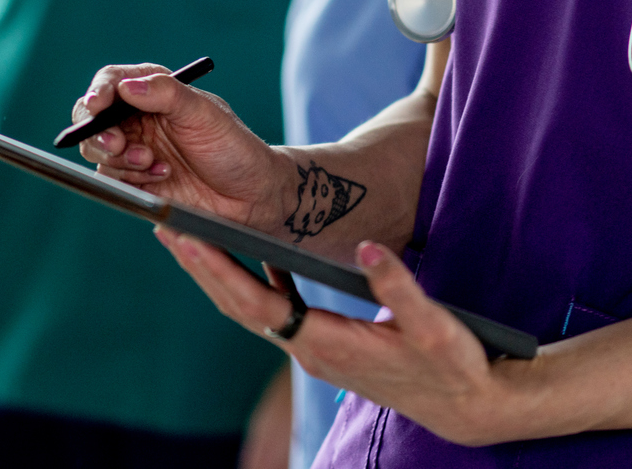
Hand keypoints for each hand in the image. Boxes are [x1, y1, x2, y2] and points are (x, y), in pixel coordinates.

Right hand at [75, 62, 291, 228]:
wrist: (250, 196)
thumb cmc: (234, 147)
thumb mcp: (206, 114)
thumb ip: (168, 94)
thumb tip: (126, 86)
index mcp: (155, 91)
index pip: (112, 81)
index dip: (99, 92)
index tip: (97, 106)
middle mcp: (139, 118)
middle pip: (93, 118)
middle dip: (99, 133)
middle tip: (119, 145)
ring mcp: (135, 149)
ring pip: (98, 151)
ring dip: (120, 159)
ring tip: (154, 164)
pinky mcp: (135, 180)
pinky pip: (112, 178)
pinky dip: (131, 179)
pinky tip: (161, 176)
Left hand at [156, 230, 524, 448]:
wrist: (464, 406)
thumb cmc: (451, 366)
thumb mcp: (433, 325)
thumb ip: (399, 287)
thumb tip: (366, 247)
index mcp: (327, 344)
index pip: (258, 303)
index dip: (220, 270)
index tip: (189, 238)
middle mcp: (311, 350)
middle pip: (240, 306)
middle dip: (202, 267)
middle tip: (167, 225)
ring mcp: (315, 349)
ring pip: (253, 308)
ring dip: (221, 272)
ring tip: (194, 233)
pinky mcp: (324, 342)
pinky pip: (276, 307)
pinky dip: (255, 279)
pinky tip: (254, 252)